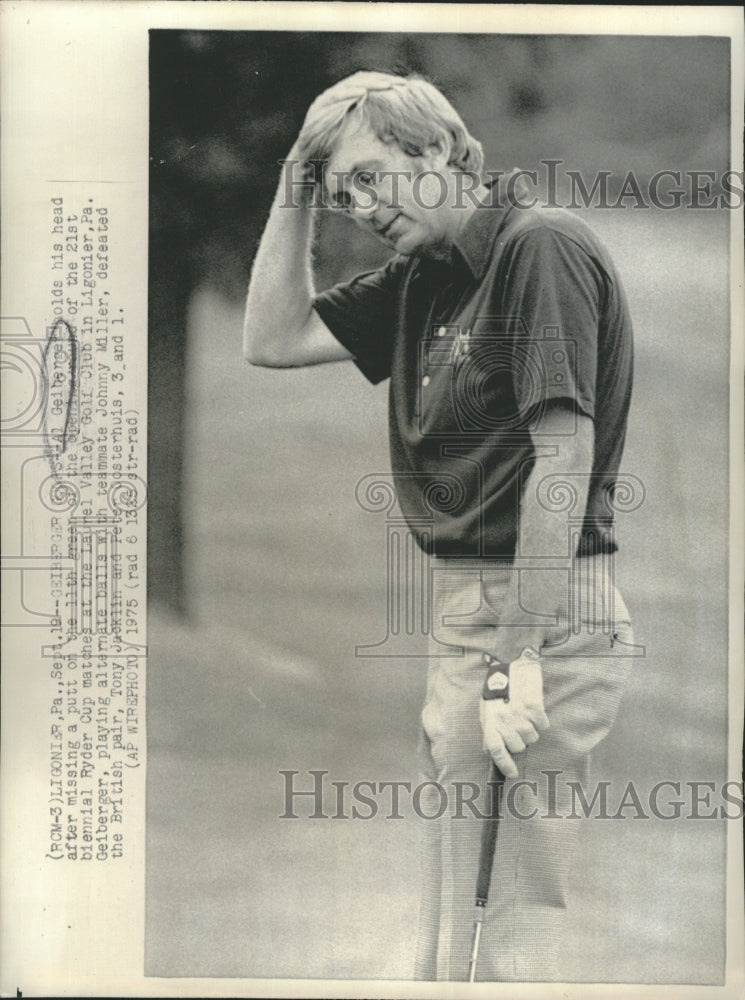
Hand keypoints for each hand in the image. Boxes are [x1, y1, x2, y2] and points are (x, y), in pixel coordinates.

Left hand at [479, 652, 549, 778]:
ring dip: (531, 729)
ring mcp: (520, 714)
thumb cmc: (497, 691)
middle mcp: (505, 721)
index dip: (505, 765)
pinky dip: (541, 720)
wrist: (511, 665)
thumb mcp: (487, 711)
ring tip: (524, 716)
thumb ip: (488, 731)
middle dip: (520, 741)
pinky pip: (543, 724)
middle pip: (519, 747)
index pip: (496, 751)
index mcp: (490, 722)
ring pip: (533, 737)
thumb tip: (488, 751)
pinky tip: (535, 711)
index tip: (513, 774)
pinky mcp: (534, 706)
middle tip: (518, 727)